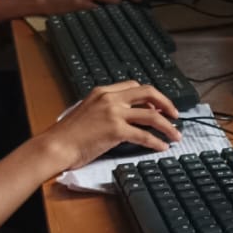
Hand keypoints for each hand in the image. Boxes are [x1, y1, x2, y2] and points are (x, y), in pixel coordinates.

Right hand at [45, 82, 180, 168]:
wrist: (56, 146)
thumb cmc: (67, 135)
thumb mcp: (86, 112)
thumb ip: (106, 109)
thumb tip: (127, 118)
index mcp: (102, 91)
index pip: (134, 86)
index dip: (150, 96)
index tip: (158, 106)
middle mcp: (110, 98)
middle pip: (148, 93)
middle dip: (166, 103)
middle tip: (175, 114)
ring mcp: (113, 113)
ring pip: (151, 115)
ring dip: (167, 126)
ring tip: (176, 135)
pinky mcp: (115, 130)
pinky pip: (144, 135)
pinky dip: (156, 141)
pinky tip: (162, 146)